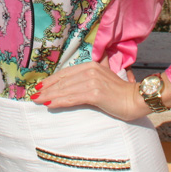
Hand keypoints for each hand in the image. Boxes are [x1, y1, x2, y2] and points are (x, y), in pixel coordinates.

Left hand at [30, 61, 148, 120]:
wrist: (137, 99)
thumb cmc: (120, 93)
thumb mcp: (103, 80)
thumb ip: (89, 79)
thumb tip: (74, 86)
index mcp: (91, 66)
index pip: (65, 73)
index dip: (51, 80)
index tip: (40, 87)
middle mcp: (90, 71)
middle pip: (63, 81)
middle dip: (46, 89)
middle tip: (33, 96)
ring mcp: (92, 81)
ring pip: (65, 89)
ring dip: (49, 96)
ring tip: (38, 101)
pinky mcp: (95, 93)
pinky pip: (72, 98)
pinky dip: (59, 101)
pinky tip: (50, 105)